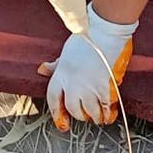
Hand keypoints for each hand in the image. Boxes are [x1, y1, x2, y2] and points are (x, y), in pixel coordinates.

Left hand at [38, 3, 136, 130]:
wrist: (105, 29)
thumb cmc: (87, 36)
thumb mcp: (67, 51)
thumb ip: (56, 65)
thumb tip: (42, 70)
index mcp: (61, 73)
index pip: (53, 99)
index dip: (57, 113)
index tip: (63, 123)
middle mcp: (72, 83)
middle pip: (72, 109)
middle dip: (79, 115)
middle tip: (86, 116)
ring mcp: (88, 86)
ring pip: (90, 112)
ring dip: (95, 117)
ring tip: (99, 117)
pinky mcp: (105, 88)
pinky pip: (106, 108)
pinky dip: (108, 114)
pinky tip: (110, 114)